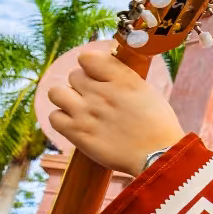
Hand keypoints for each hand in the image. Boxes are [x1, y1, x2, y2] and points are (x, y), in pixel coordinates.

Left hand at [46, 51, 184, 176]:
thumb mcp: (146, 91)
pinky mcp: (77, 133)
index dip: (90, 65)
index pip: (88, 58)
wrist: (158, 156)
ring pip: (56, 93)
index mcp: (121, 79)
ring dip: (66, 99)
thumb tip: (103, 70)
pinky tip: (76, 124)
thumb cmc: (158, 125)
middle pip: (73, 76)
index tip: (98, 75)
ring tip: (79, 109)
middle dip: (82, 85)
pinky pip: (54, 117)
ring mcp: (86, 113)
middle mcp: (101, 92)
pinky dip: (62, 119)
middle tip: (95, 99)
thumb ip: (122, 78)